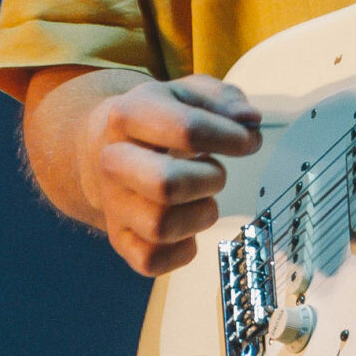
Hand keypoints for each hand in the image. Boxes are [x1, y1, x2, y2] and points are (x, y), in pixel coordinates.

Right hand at [79, 74, 262, 274]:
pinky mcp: (119, 239)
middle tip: (216, 173)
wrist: (107, 148)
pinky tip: (190, 225)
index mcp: (129, 115)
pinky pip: (153, 261)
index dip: (229, 136)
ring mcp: (113, 204)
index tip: (247, 140)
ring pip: (161, 226)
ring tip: (204, 196)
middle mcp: (112, 161)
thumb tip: (248, 121)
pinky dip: (183, 249)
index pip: (187, 129)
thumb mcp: (188, 94)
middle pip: (165, 184)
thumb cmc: (159, 120)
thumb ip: (224, 100)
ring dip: (201, 214)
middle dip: (209, 180)